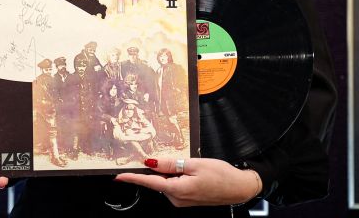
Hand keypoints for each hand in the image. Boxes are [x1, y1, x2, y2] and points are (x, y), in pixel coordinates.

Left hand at [114, 157, 260, 206]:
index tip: (119, 175)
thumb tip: (151, 162)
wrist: (239, 188)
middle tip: (167, 156)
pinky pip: (175, 185)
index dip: (134, 177)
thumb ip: (171, 163)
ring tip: (189, 163)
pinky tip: (188, 170)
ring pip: (167, 182)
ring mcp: (182, 201)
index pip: (150, 182)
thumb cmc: (221, 175)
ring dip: (170, 172)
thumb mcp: (195, 164)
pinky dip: (176, 176)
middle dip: (157, 168)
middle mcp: (177, 199)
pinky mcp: (187, 199)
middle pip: (158, 181)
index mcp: (177, 190)